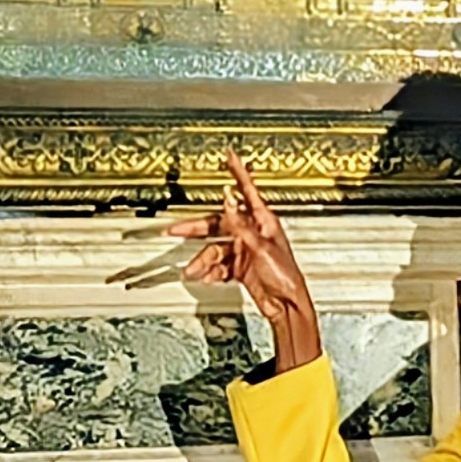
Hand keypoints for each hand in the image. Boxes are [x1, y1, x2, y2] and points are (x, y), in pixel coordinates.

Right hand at [165, 152, 322, 371]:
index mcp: (263, 222)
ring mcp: (244, 250)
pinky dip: (210, 272)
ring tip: (193, 271)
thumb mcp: (261, 247)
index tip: (230, 155)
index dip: (237, 171)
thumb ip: (241, 225)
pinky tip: (205, 277)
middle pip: (217, 224)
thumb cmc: (285, 276)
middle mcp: (252, 233)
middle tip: (173, 229)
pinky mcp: (240, 268)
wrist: (287, 306)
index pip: (247, 190)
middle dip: (194, 229)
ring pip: (214, 250)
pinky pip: (219, 266)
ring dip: (202, 261)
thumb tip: (228, 201)